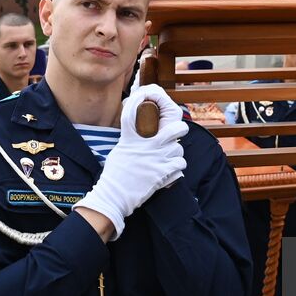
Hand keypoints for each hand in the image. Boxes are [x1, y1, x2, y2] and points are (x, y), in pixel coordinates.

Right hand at [77, 85, 188, 238]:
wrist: (115, 195)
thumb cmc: (115, 174)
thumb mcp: (122, 149)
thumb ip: (133, 138)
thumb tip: (145, 130)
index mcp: (133, 137)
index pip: (140, 112)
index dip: (148, 100)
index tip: (153, 99)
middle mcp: (147, 145)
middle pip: (176, 128)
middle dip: (179, 130)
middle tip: (175, 134)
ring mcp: (157, 158)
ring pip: (179, 149)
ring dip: (175, 153)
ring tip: (166, 158)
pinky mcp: (163, 172)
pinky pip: (180, 164)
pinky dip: (177, 167)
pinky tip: (169, 169)